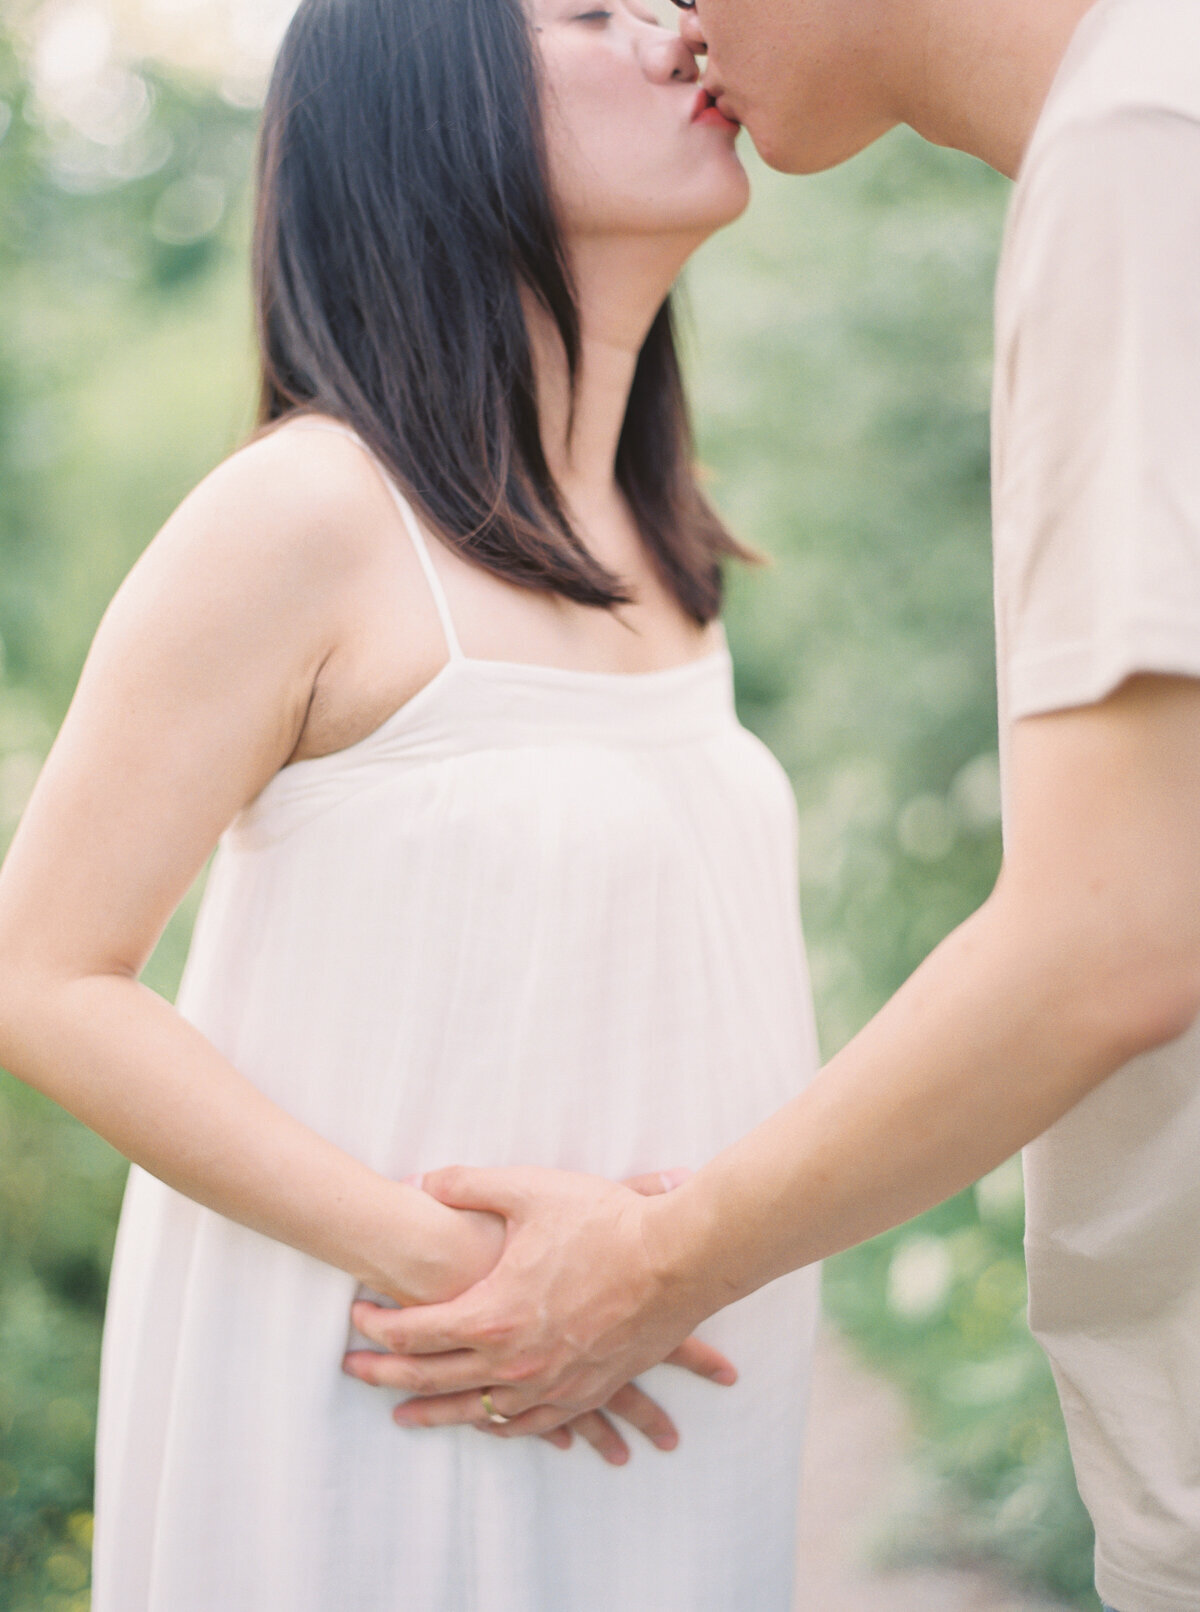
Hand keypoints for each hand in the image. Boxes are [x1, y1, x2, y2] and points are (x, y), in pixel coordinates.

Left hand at [345, 1164, 724, 1439]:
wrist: (676, 1259)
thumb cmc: (603, 1222)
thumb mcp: (528, 1190)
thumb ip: (469, 1185)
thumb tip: (422, 1182)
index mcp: (492, 1314)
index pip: (416, 1329)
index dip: (378, 1323)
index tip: (357, 1316)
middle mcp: (514, 1361)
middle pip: (432, 1379)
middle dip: (386, 1376)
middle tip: (354, 1373)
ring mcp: (550, 1383)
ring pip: (478, 1412)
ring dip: (436, 1413)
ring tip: (404, 1418)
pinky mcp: (585, 1391)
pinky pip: (532, 1424)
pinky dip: (502, 1426)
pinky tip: (489, 1424)